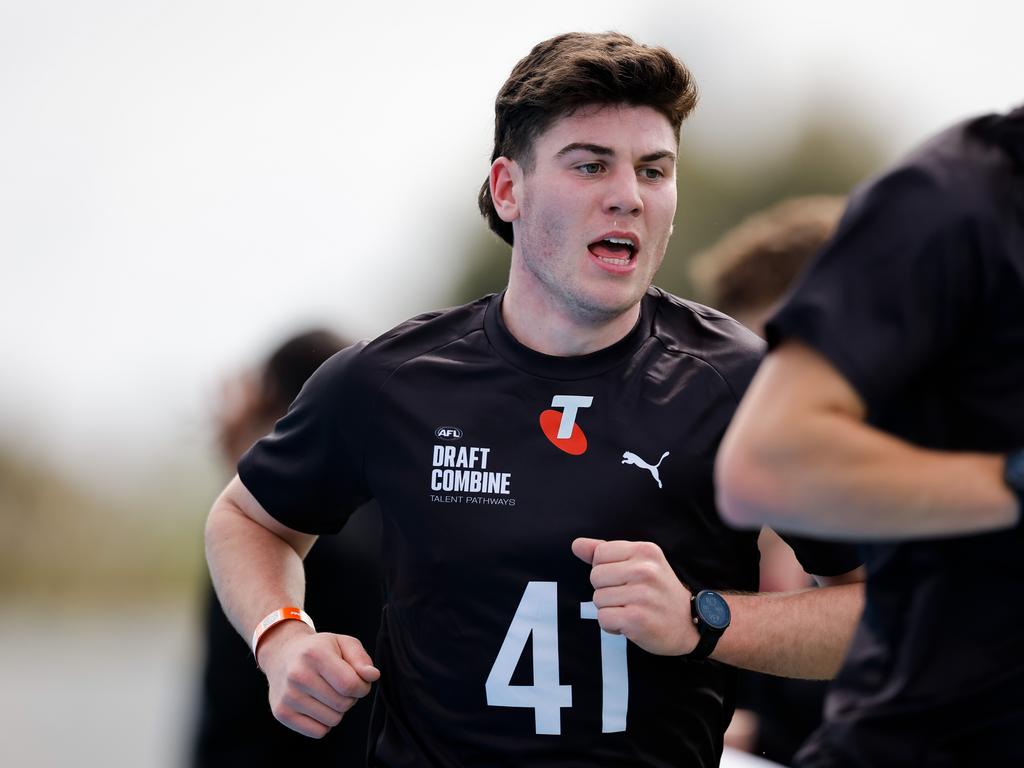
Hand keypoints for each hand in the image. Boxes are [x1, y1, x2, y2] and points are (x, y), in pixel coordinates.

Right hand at [256, 621, 380, 737]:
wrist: (282, 654)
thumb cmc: (318, 649)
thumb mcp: (342, 643)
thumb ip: (361, 658)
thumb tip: (372, 676)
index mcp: (315, 654)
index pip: (350, 685)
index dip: (362, 687)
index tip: (358, 680)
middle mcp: (298, 675)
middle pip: (343, 704)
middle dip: (350, 697)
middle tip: (339, 685)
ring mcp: (288, 696)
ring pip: (333, 720)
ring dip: (337, 710)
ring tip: (326, 693)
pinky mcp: (282, 713)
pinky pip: (318, 731)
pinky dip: (324, 722)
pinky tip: (316, 704)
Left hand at [572, 537, 697, 655]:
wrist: (690, 623)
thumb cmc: (659, 591)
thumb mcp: (639, 563)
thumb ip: (606, 552)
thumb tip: (576, 544)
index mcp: (645, 551)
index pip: (600, 554)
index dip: (606, 570)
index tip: (625, 579)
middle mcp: (645, 570)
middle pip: (595, 577)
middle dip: (606, 590)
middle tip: (630, 597)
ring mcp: (642, 595)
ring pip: (598, 599)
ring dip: (610, 609)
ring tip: (632, 610)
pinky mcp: (637, 620)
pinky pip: (603, 619)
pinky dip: (612, 626)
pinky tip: (630, 624)